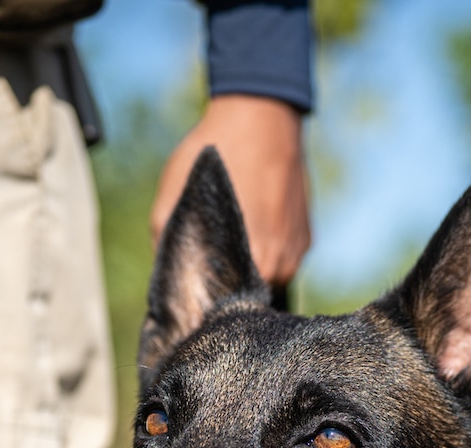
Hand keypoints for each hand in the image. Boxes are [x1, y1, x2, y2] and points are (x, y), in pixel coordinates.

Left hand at [151, 94, 310, 287]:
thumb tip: (164, 282)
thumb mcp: (172, 196)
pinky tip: (253, 218)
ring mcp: (296, 254)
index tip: (191, 290)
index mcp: (248, 266)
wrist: (262, 114)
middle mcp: (278, 268)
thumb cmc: (212, 153)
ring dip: (248, 266)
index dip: (204, 304)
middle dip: (225, 285)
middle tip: (208, 256)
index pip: (222, 310)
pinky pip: (280, 258)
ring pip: (264, 279)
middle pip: (244, 298)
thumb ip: (165, 244)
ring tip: (232, 232)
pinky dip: (265, 247)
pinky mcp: (306, 240)